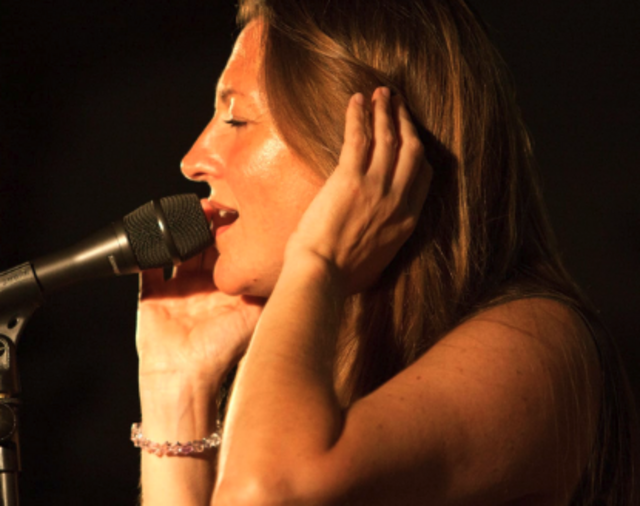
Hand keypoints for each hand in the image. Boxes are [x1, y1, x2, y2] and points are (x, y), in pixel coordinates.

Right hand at [136, 220, 263, 390]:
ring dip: (178, 232)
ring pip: (176, 251)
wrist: (186, 375)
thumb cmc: (223, 351)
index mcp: (227, 291)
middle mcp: (203, 289)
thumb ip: (270, 289)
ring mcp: (177, 291)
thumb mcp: (256, 314)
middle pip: (202, 247)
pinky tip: (151, 232)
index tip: (234, 212)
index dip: (231, 232)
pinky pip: (146, 267)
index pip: (230, 253)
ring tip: (183, 214)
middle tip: (208, 206)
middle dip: (204, 226)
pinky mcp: (152, 296)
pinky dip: (145, 251)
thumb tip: (296, 263)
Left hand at [285, 87, 430, 293]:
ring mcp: (376, 187)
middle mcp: (398, 200)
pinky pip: (359, 138)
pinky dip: (359, 116)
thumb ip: (387, 240)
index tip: (412, 138)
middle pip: (412, 150)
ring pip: (389, 138)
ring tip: (382, 93)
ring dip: (386, 111)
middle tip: (400, 103)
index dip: (419, 152)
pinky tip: (357, 100)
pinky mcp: (350, 179)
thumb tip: (379, 235)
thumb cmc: (343, 276)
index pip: (424, 177)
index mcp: (407, 222)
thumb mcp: (380, 261)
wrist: (322, 277)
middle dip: (407, 123)